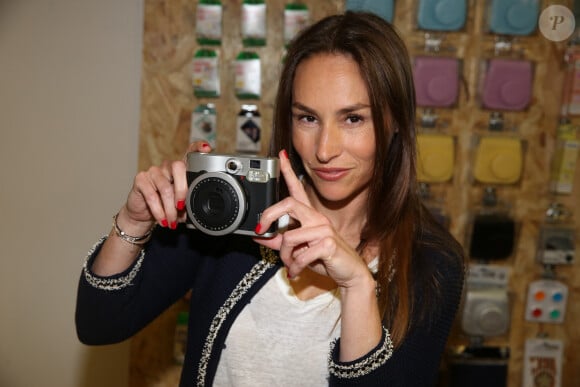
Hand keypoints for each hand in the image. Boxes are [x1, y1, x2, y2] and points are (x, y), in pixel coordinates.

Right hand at [121, 141, 211, 230]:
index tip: (207, 148)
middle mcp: (167, 167)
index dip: (198, 148)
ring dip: (170, 208)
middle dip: (182, 191)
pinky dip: (159, 211)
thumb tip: (198, 210)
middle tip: (181, 208)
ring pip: (165, 188)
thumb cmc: (165, 207)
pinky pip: (152, 195)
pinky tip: (162, 219)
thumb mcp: (182, 207)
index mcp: (180, 170)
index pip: (189, 154)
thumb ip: (191, 204)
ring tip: (172, 220)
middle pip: (178, 168)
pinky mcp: (141, 179)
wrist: (143, 214)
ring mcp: (153, 171)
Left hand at [254, 150, 370, 288]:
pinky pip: (300, 254)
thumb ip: (279, 241)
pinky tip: (297, 271)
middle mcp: (317, 218)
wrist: (350, 273)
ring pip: (289, 237)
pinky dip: (295, 266)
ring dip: (285, 256)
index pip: (298, 189)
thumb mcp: (298, 250)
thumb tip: (259, 236)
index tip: (280, 156)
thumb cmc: (326, 259)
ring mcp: (324, 229)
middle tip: (260, 229)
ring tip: (290, 265)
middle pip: (288, 203)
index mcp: (311, 216)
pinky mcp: (327, 243)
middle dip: (269, 216)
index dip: (288, 171)